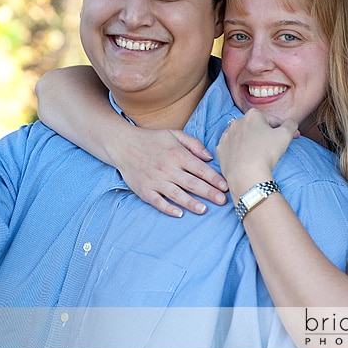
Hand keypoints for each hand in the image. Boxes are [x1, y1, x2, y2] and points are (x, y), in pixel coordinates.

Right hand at [113, 128, 228, 217]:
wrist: (122, 144)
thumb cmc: (151, 139)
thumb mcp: (174, 134)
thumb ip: (194, 144)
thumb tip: (209, 157)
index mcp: (176, 154)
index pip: (199, 168)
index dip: (214, 178)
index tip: (225, 186)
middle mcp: (167, 168)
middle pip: (191, 183)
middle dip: (209, 193)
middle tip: (223, 201)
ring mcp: (155, 180)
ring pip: (176, 194)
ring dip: (191, 203)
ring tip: (204, 210)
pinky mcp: (144, 190)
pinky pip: (157, 201)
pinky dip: (167, 208)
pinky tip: (179, 213)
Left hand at [217, 109, 298, 192]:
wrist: (246, 175)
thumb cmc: (266, 152)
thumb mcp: (286, 135)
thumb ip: (291, 124)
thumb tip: (291, 122)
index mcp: (253, 115)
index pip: (273, 120)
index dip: (284, 129)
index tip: (291, 138)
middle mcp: (236, 122)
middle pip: (257, 127)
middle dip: (266, 134)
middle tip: (275, 147)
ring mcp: (226, 136)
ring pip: (243, 137)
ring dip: (252, 142)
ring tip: (260, 154)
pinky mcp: (220, 150)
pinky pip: (233, 149)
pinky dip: (240, 152)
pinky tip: (247, 159)